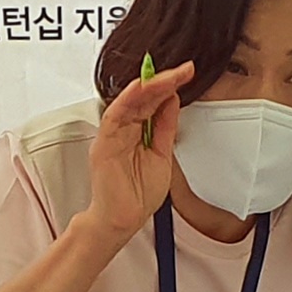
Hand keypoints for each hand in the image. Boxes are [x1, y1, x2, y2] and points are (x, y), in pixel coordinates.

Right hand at [80, 62, 196, 241]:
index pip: (153, 102)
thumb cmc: (138, 195)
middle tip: (183, 70)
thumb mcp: (163, 154)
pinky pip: (114, 116)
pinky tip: (140, 88)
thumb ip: (166, 127)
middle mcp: (124, 129)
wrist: (123, 220)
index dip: (169, 86)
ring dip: (149, 86)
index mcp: (138, 131)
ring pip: (129, 101)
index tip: (186, 74)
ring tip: (168, 76)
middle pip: (143, 97)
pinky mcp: (104, 143)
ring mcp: (113, 135)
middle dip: (163, 81)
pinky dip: (127, 100)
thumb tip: (172, 100)